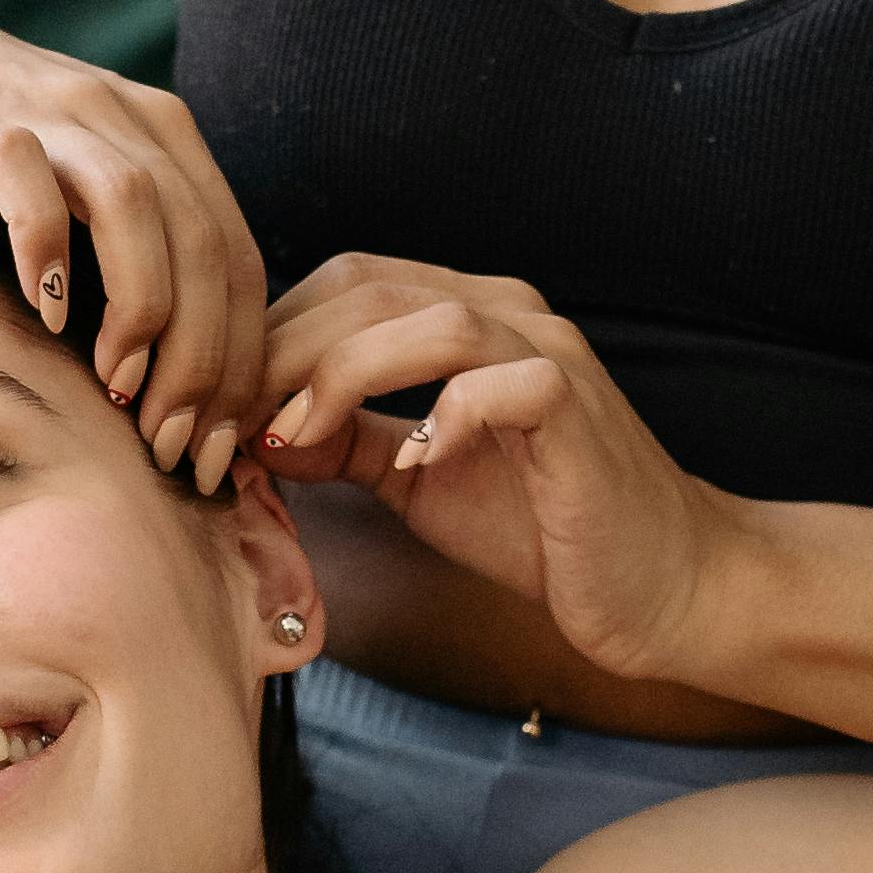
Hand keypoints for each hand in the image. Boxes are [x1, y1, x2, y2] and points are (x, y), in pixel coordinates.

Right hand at [0, 0, 268, 480]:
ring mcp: (48, 111)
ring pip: (135, 205)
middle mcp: (120, 114)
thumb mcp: (78, 194)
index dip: (242, 362)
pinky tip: (44, 313)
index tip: (217, 450)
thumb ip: (138, 255)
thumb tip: (187, 391)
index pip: (238, 259)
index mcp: (164, 137)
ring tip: (118, 386)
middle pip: (203, 242)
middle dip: (203, 358)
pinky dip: (46, 248)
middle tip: (173, 442)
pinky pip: (25, 178)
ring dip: (142, 308)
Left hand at [257, 253, 734, 683]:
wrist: (665, 586)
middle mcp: (507, 314)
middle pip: (363, 287)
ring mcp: (548, 355)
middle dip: (276, 352)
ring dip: (336, 374)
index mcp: (465, 318)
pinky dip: (444, 414)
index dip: (264, 336)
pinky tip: (409, 465)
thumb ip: (344, 440)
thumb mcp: (417, 478)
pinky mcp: (579, 410)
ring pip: (423, 319)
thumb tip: (251, 425)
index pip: (341, 286)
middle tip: (216, 424)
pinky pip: (503, 382)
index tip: (206, 407)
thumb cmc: (544, 530)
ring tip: (286, 437)